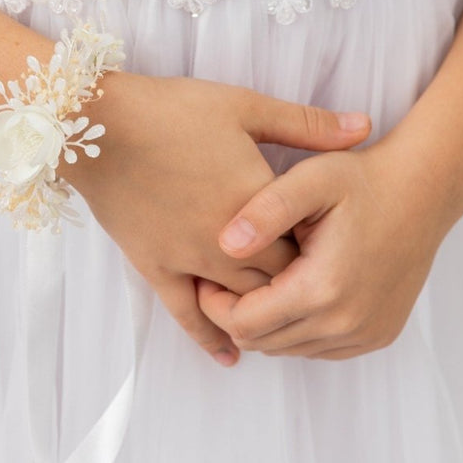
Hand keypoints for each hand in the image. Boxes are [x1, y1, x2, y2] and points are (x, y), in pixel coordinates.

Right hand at [65, 72, 371, 366]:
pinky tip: (230, 355)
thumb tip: (364, 127)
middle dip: (297, 285)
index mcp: (256, 203)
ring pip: (239, 302)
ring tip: (281, 321)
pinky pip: (186, 314)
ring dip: (261, 312)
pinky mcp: (155, 267)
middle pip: (278, 281)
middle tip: (314, 288)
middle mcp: (227, 241)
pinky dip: (210, 337)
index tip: (334, 249)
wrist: (97, 125)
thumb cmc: (172, 109)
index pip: (306, 247)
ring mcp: (189, 259)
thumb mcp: (246, 107)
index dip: (323, 252)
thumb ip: (307, 125)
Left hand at [196, 134, 453, 358]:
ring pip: (288, 349)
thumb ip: (264, 210)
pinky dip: (298, 328)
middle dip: (234, 314)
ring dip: (267, 323)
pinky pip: (319, 348)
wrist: (424, 191)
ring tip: (259, 279)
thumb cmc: (363, 180)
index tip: (208, 273)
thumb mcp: (311, 180)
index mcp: (322, 288)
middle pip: (261, 342)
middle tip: (224, 276)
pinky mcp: (378, 336)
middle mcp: (346, 322)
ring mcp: (365, 334)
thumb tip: (225, 244)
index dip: (214, 303)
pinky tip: (294, 289)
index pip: (243, 324)